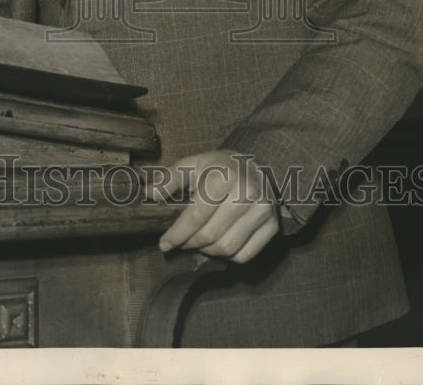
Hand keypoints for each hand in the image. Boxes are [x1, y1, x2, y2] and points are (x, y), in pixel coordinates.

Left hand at [148, 149, 279, 263]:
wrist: (254, 166)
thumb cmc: (218, 167)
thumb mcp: (192, 164)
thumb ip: (170, 178)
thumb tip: (150, 194)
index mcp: (224, 176)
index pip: (196, 216)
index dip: (176, 234)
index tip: (164, 244)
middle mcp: (247, 193)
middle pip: (210, 236)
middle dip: (189, 244)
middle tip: (180, 243)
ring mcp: (263, 211)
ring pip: (227, 249)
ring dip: (206, 251)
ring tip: (197, 243)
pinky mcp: (272, 226)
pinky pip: (244, 256)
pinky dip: (226, 257)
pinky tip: (217, 245)